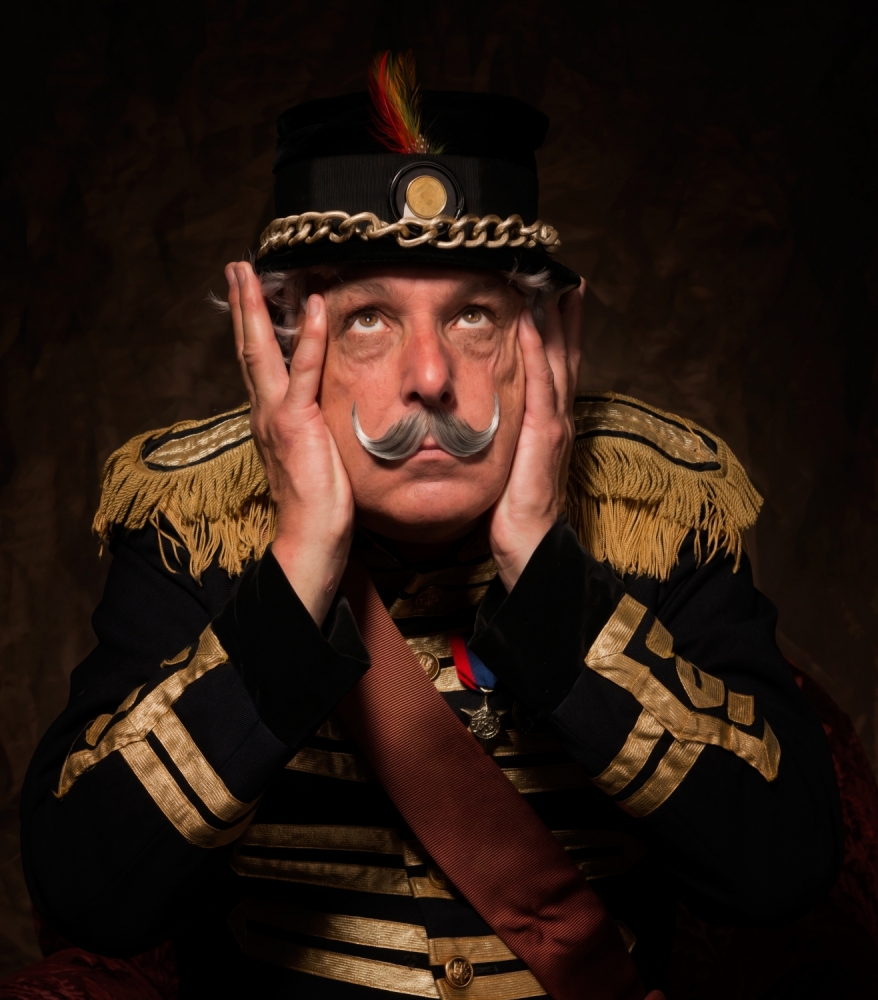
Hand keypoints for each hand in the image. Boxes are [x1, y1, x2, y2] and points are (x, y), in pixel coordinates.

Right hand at [226, 261, 353, 624]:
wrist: (309, 541)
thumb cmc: (317, 507)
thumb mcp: (315, 458)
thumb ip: (313, 431)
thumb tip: (323, 418)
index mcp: (269, 420)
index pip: (260, 365)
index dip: (255, 328)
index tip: (253, 296)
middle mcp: (264, 413)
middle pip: (248, 348)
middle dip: (243, 304)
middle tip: (237, 267)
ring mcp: (277, 416)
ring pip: (261, 350)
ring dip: (257, 306)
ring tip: (251, 270)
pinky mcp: (296, 423)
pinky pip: (304, 372)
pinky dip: (309, 337)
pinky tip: (314, 305)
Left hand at [488, 280, 584, 590]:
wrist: (527, 542)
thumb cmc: (511, 508)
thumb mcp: (504, 461)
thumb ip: (499, 435)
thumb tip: (477, 416)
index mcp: (547, 422)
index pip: (554, 368)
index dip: (558, 334)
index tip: (556, 299)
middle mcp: (557, 417)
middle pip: (565, 356)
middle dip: (567, 316)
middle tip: (566, 278)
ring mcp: (554, 423)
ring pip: (559, 361)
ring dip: (557, 321)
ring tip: (556, 285)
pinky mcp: (544, 434)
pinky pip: (540, 384)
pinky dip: (536, 351)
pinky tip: (531, 323)